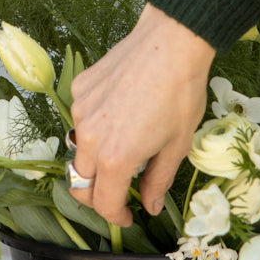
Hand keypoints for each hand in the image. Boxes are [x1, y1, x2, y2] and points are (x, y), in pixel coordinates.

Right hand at [68, 5, 215, 224]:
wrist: (171, 43)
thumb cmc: (181, 95)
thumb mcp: (177, 145)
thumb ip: (159, 181)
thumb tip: (151, 206)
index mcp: (115, 159)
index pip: (103, 203)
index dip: (115, 216)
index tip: (127, 216)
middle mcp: (88, 138)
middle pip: (81, 182)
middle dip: (97, 194)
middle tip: (119, 192)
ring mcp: (80, 111)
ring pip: (79, 149)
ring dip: (95, 159)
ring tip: (122, 147)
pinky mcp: (79, 89)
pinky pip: (81, 118)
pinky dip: (95, 125)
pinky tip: (120, 112)